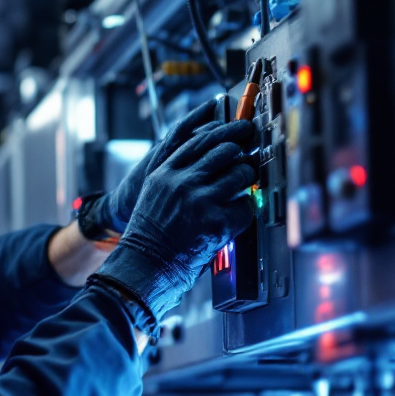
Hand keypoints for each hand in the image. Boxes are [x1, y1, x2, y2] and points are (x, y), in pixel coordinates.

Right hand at [91, 118, 257, 325]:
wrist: (145, 267)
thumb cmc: (150, 234)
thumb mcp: (154, 193)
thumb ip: (176, 172)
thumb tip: (209, 157)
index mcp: (165, 171)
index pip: (200, 138)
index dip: (223, 130)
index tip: (237, 129)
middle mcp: (182, 181)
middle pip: (224, 149)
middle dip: (242, 151)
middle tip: (248, 157)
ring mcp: (200, 200)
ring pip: (240, 172)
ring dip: (247, 178)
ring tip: (244, 186)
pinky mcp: (217, 221)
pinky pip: (246, 204)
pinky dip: (247, 209)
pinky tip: (237, 215)